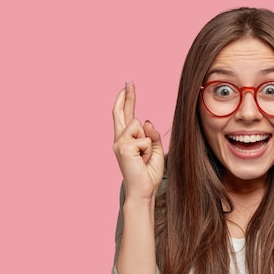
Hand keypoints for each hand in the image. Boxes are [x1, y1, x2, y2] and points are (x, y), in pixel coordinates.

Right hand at [112, 82, 164, 199]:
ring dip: (147, 142)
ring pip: (138, 125)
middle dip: (127, 96)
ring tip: (144, 157)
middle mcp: (119, 139)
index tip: (128, 86)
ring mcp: (119, 143)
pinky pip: (144, 138)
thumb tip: (147, 121)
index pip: (126, 116)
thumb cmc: (148, 174)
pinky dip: (148, 149)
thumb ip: (151, 135)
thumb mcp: (155, 151)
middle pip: (121, 112)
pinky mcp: (123, 147)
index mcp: (127, 140)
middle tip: (129, 81)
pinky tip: (142, 160)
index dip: (127, 100)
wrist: (143, 191)